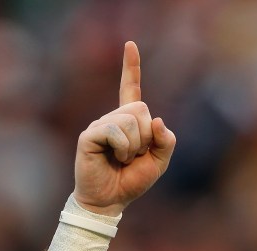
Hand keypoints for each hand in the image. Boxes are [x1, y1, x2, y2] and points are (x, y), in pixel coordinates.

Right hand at [72, 41, 176, 215]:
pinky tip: (115, 159)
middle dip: (146, 136)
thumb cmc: (131, 181)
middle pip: (141, 109)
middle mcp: (113, 119)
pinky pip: (115, 132)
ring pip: (130, 121)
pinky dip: (123, 149)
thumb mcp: (159, 162)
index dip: (131, 68)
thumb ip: (166, 141)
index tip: (130, 45)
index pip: (131, 89)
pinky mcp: (90, 136)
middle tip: (135, 155)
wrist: (110, 200)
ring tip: (123, 159)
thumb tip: (158, 120)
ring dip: (134, 146)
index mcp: (129, 122)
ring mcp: (100, 125)